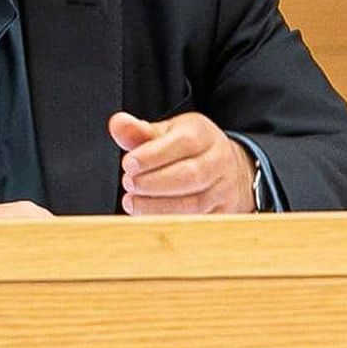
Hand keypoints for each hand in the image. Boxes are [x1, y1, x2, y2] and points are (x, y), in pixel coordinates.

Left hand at [108, 111, 256, 214]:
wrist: (229, 169)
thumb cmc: (190, 149)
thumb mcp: (167, 134)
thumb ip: (139, 131)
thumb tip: (117, 124)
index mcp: (204, 135)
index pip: (184, 142)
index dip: (153, 155)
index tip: (128, 164)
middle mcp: (220, 161)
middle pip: (190, 175)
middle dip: (153, 182)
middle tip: (129, 183)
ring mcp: (224, 189)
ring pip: (194, 203)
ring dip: (157, 206)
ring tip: (132, 202)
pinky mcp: (223, 214)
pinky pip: (197, 223)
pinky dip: (169, 222)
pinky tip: (147, 217)